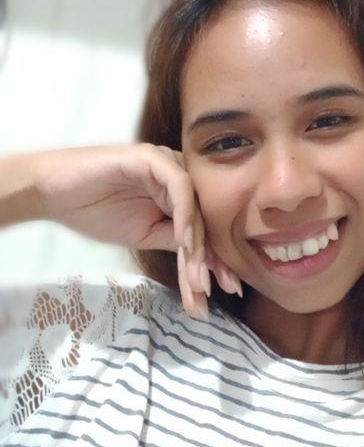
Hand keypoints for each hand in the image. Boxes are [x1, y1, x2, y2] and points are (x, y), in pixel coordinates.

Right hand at [31, 142, 235, 316]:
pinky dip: (184, 216)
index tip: (228, 289)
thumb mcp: (143, 233)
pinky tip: (185, 243)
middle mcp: (179, 174)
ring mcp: (167, 163)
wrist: (52, 191)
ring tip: (200, 278)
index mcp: (178, 191)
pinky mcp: (151, 157)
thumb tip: (205, 262)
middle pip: (207, 216)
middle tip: (225, 289)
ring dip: (199, 244)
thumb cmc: (95, 209)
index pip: (204, 226)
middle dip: (215, 256)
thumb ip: (173, 239)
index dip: (217, 258)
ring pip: (196, 205)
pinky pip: (178, 187)